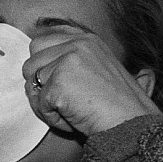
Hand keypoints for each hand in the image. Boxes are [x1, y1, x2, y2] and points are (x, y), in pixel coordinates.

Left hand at [23, 32, 158, 137]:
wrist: (130, 122)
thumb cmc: (119, 104)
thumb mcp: (101, 68)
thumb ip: (75, 59)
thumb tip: (42, 66)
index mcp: (87, 40)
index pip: (45, 39)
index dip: (43, 61)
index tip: (53, 79)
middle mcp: (77, 44)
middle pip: (32, 59)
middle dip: (38, 80)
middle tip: (58, 98)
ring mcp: (67, 61)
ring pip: (32, 82)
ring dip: (45, 102)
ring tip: (69, 111)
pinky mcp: (58, 82)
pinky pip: (39, 103)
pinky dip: (52, 117)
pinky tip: (73, 118)